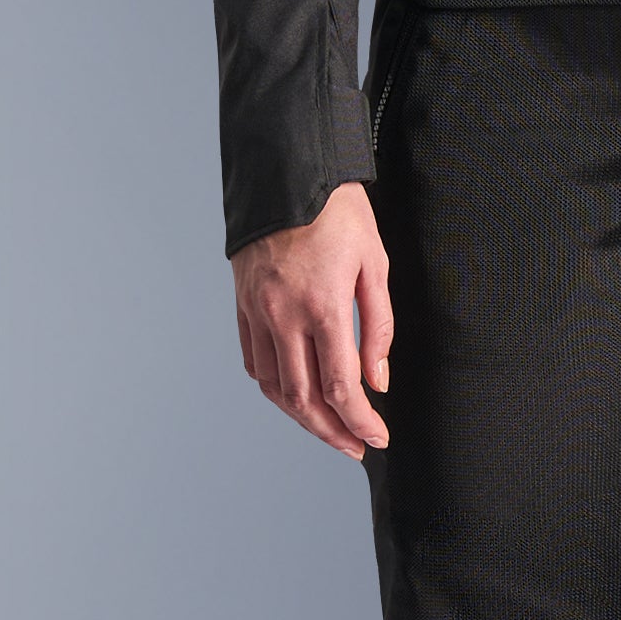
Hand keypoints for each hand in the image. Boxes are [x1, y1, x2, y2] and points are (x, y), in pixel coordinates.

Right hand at [232, 182, 392, 457]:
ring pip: (274, 387)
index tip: (377, 439)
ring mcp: (257, 311)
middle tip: (355, 447)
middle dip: (332, 431)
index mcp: (322, 306)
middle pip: (304, 398)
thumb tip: (376, 381)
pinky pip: (254, 361)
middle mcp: (283, 316)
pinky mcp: (243, 304)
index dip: (359, 421)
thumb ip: (377, 327)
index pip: (339, 386)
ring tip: (329, 429)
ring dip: (302, 417)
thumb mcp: (374, 264)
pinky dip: (275, 387)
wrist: (287, 172)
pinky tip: (296, 395)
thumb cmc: (339, 213)